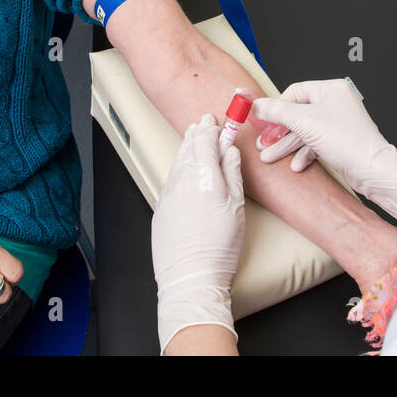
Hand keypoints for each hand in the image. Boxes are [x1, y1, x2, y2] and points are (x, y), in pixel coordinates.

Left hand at [151, 114, 244, 354]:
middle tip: (202, 123)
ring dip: (186, 150)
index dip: (210, 128)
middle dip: (196, 134)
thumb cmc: (219, 247)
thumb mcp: (236, 207)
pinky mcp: (160, 209)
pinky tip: (184, 170)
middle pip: (188, 149)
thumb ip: (233, 174)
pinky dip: (179, 169)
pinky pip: (171, 180)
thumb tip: (229, 152)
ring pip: (178, 164)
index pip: (204, 142)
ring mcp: (168, 195)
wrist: (190, 277)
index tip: (215, 120)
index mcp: (204, 177)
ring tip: (192, 139)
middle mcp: (181, 181)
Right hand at [251, 78, 396, 231]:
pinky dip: (304, 153)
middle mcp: (335, 103)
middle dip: (279, 130)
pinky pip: (315, 143)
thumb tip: (257, 105)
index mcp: (331, 89)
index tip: (261, 119)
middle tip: (263, 141)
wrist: (372, 170)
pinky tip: (296, 165)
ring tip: (269, 156)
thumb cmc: (347, 141)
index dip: (276, 106)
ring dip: (287, 144)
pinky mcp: (339, 140)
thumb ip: (277, 112)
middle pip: (298, 113)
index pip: (294, 92)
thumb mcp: (304, 122)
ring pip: (305, 130)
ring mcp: (338, 122)